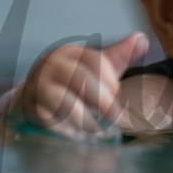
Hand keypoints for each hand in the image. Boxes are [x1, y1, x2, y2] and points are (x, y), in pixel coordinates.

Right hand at [5, 32, 148, 139]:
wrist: (31, 100)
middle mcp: (52, 63)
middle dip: (102, 100)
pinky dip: (66, 128)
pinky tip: (76, 134)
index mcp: (70, 52)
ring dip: (85, 118)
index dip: (110, 82)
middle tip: (115, 118)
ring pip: (63, 100)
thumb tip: (143, 38)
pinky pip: (49, 118)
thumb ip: (118, 56)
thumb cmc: (71, 84)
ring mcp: (38, 84)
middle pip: (81, 78)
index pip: (95, 61)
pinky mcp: (30, 106)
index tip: (117, 97)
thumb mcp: (95, 69)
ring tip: (96, 129)